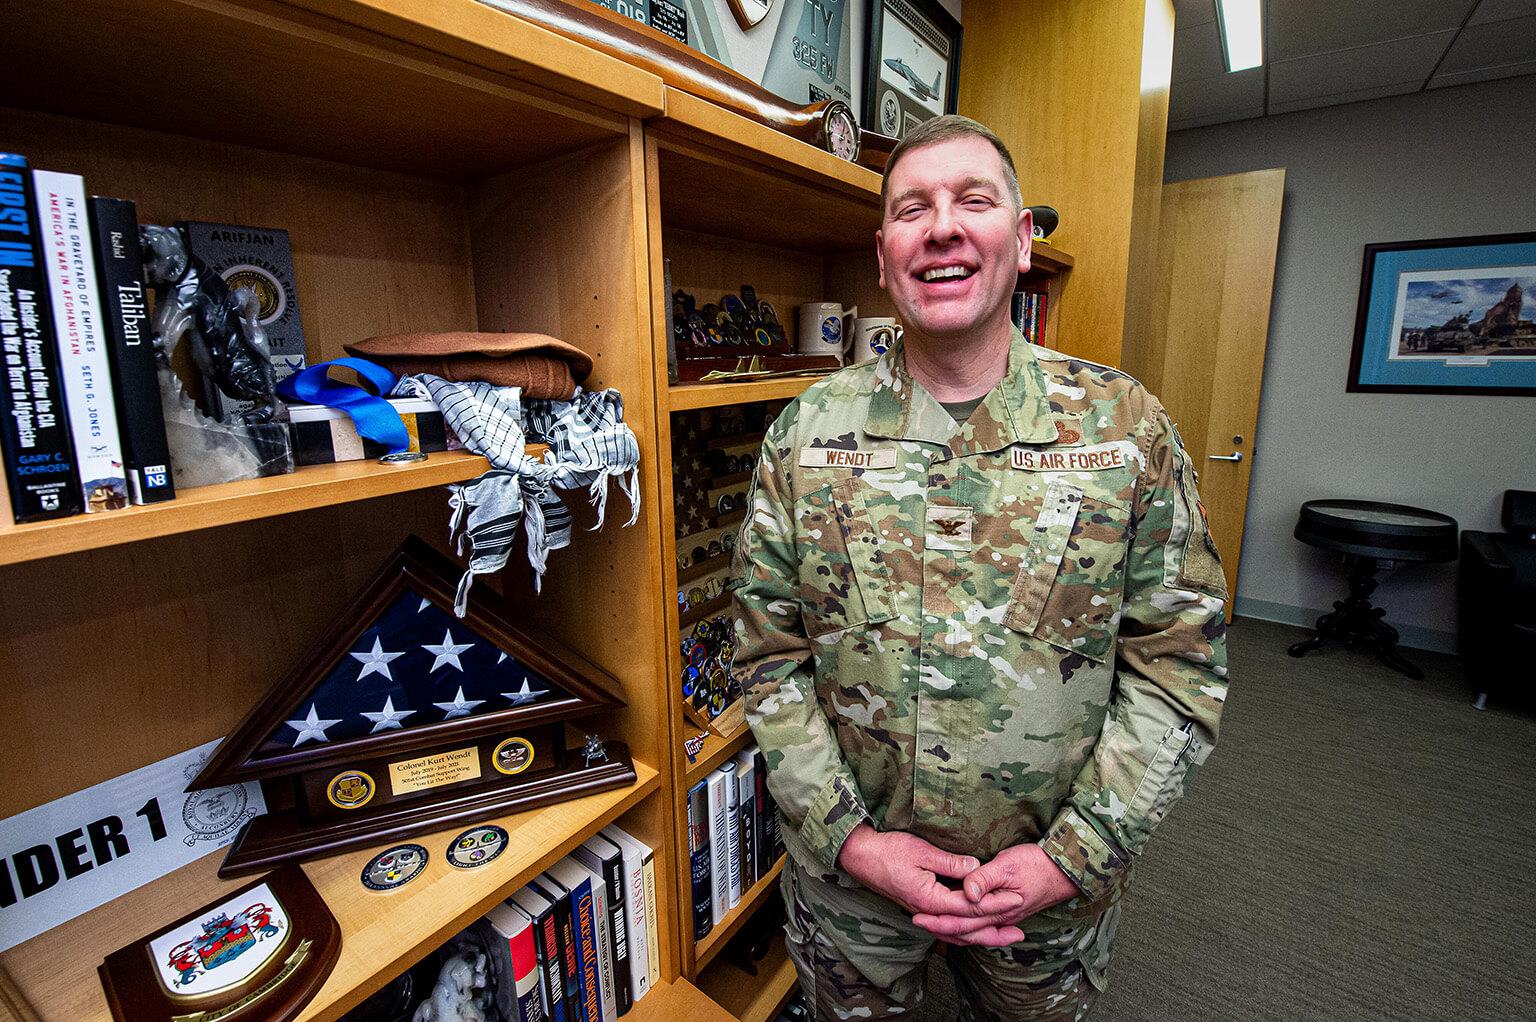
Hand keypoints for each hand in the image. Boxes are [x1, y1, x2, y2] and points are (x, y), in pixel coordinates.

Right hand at [836, 823, 1023, 921]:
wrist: (861, 857)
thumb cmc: (889, 851)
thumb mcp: (921, 851)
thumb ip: (949, 862)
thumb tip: (976, 868)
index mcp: (929, 899)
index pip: (969, 906)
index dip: (994, 903)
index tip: (1016, 899)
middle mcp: (927, 911)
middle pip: (966, 928)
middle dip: (994, 930)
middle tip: (1020, 932)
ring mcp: (924, 912)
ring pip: (957, 931)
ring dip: (982, 935)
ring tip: (1005, 936)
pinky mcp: (923, 908)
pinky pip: (949, 925)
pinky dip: (966, 930)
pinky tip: (978, 929)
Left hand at [911, 844, 1079, 946]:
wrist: (1065, 870)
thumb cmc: (1037, 864)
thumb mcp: (1008, 865)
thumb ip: (985, 879)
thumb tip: (966, 893)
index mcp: (997, 909)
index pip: (962, 920)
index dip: (938, 919)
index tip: (918, 916)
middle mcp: (1000, 919)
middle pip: (965, 931)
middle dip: (940, 928)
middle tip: (918, 922)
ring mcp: (1005, 918)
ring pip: (974, 932)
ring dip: (953, 931)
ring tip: (934, 926)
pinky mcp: (1009, 913)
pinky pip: (984, 927)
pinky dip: (968, 928)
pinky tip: (961, 925)